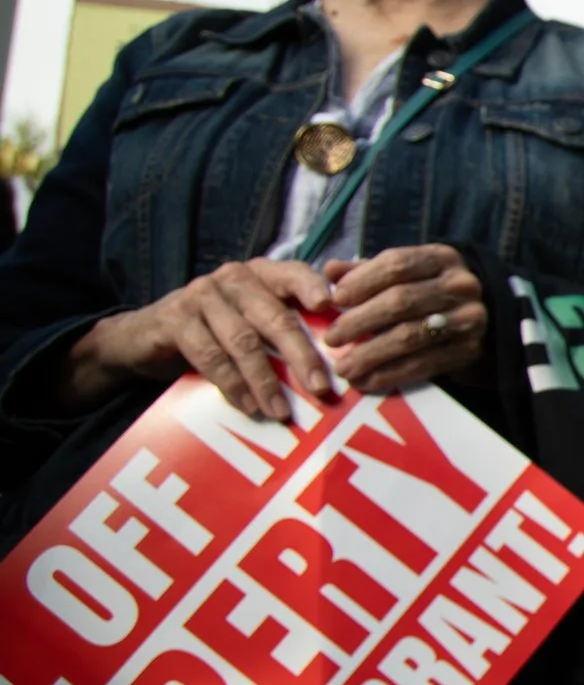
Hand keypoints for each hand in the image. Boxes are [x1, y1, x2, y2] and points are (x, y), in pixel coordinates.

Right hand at [63, 260, 335, 419]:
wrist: (142, 339)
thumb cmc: (214, 333)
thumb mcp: (251, 323)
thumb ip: (287, 329)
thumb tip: (340, 364)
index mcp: (261, 274)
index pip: (293, 272)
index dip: (311, 287)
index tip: (329, 307)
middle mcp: (234, 277)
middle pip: (275, 316)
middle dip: (301, 355)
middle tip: (322, 388)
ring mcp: (202, 295)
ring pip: (243, 341)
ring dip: (265, 381)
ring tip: (281, 411)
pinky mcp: (175, 318)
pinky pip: (210, 356)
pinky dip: (232, 385)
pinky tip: (248, 406)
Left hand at [322, 245, 487, 392]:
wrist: (489, 319)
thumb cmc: (435, 291)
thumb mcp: (410, 272)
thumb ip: (369, 271)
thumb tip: (330, 271)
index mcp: (443, 258)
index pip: (396, 264)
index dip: (361, 281)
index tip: (334, 301)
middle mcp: (461, 285)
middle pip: (400, 301)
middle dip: (359, 321)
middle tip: (331, 339)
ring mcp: (469, 319)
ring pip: (410, 335)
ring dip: (370, 354)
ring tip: (343, 367)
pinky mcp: (469, 351)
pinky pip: (423, 364)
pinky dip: (390, 374)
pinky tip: (366, 381)